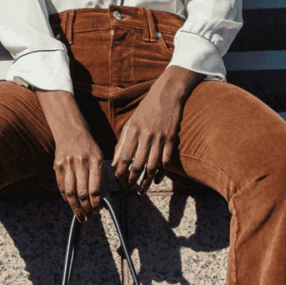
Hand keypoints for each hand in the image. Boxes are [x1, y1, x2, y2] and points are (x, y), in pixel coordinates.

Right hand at [34, 89, 108, 221]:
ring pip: (70, 193)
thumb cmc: (90, 150)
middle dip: (86, 208)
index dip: (96, 203)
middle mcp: (81, 163)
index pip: (95, 189)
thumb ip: (103, 181)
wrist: (70, 132)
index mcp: (95, 161)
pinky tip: (71, 203)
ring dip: (75, 207)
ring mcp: (67, 164)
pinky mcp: (57, 166)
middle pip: (82, 193)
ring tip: (80, 215)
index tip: (97, 210)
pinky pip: (62, 187)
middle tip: (89, 215)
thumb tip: (105, 201)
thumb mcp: (101, 161)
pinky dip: (67, 198)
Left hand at [112, 66, 202, 194]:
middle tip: (128, 189)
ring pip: (152, 166)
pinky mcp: (171, 140)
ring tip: (141, 190)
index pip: (124, 157)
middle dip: (132, 180)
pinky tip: (156, 180)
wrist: (167, 94)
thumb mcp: (130, 123)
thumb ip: (122, 143)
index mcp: (133, 132)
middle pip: (137, 165)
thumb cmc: (146, 110)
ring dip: (146, 181)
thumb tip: (114, 163)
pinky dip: (161, 173)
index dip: (120, 172)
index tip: (119, 181)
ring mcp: (159, 139)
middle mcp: (145, 136)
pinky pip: (166, 161)